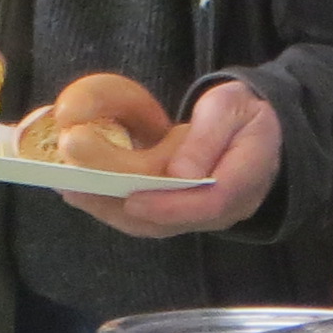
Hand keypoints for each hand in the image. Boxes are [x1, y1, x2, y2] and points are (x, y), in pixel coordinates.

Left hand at [65, 81, 278, 237]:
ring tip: (72, 188)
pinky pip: (148, 218)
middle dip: (123, 209)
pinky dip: (114, 207)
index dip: (170, 204)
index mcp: (247, 178)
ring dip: (110, 210)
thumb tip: (180, 173)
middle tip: (81, 190)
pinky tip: (83, 191)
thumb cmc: (243, 113)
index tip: (132, 198)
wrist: (259, 130)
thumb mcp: (232, 107)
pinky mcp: (183, 214)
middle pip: (173, 222)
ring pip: (155, 225)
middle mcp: (227, 208)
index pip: (210, 202)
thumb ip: (208, 137)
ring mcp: (203, 215)